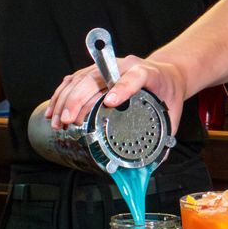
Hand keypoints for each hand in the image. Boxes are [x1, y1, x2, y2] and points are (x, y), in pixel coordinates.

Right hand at [47, 55, 185, 129]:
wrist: (167, 72)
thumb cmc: (168, 91)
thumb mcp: (173, 112)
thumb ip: (165, 135)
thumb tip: (156, 161)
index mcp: (148, 74)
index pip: (135, 77)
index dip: (122, 88)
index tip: (111, 102)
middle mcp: (125, 66)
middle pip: (97, 77)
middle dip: (80, 99)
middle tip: (69, 120)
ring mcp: (108, 67)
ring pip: (81, 78)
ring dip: (66, 99)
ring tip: (58, 121)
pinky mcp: (97, 71)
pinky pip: (74, 79)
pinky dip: (62, 94)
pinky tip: (54, 109)